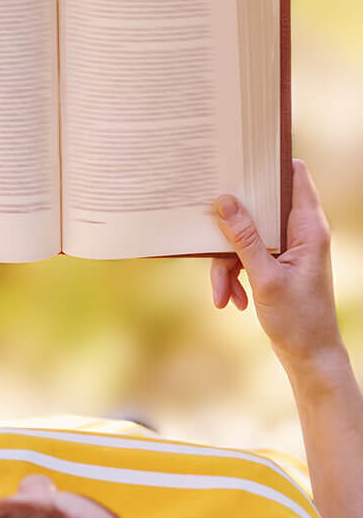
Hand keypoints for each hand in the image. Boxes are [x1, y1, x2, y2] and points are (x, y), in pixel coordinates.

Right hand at [210, 160, 342, 370]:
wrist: (308, 355)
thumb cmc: (298, 318)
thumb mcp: (265, 277)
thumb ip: (244, 238)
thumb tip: (224, 201)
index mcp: (308, 227)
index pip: (294, 176)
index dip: (268, 165)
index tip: (237, 163)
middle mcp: (299, 232)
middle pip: (258, 210)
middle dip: (230, 231)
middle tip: (208, 235)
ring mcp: (287, 248)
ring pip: (245, 238)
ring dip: (227, 266)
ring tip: (222, 296)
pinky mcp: (275, 264)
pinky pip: (245, 257)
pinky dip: (234, 277)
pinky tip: (232, 300)